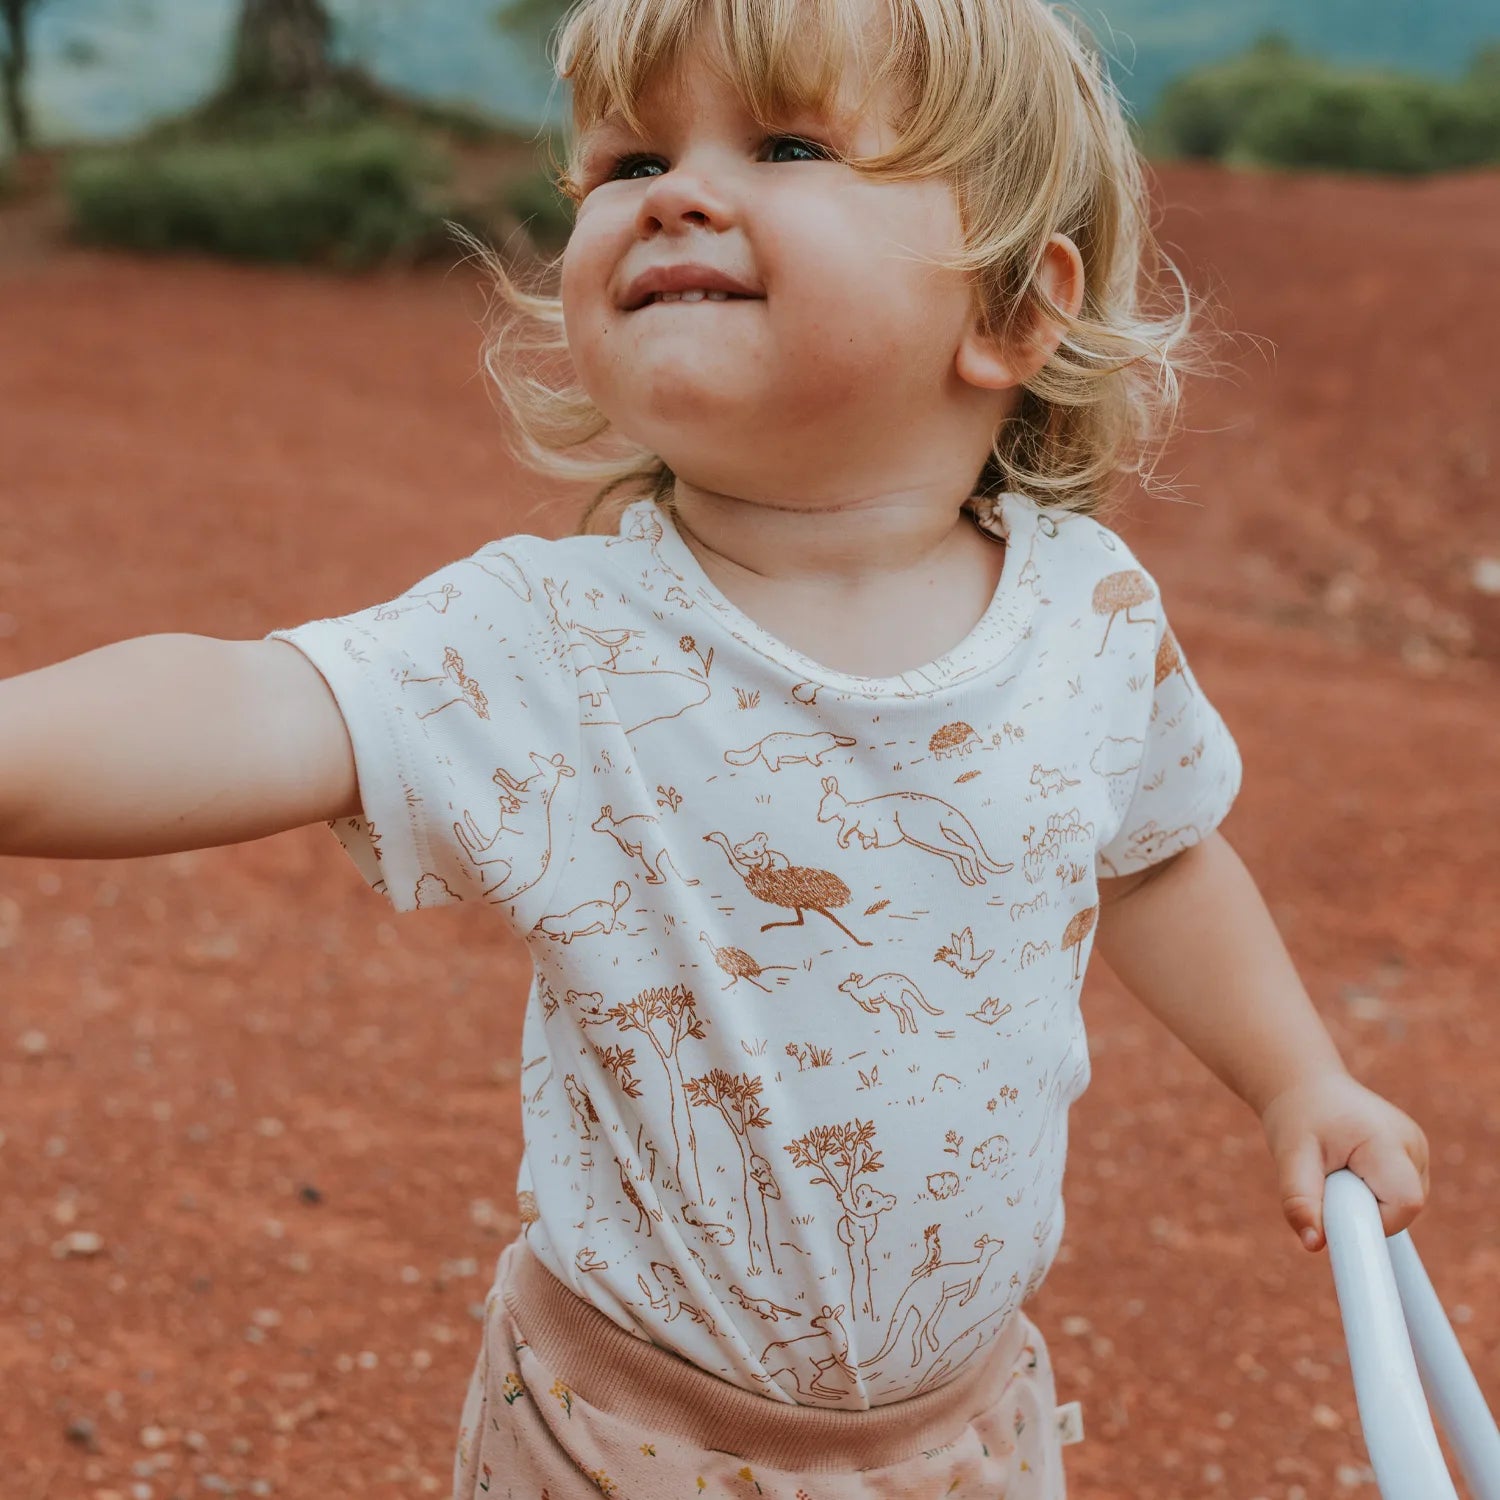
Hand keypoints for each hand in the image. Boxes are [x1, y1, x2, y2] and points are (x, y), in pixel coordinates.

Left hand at [1259, 1070, 1429, 1251]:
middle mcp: (1413, 1145)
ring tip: (1339, 1169)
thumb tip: (1312, 1244)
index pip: (1404, 1204)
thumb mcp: (1289, 1155)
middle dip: (1362, 1210)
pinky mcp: (1415, 1159)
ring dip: (1366, 1201)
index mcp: (1388, 1140)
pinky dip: (1372, 1194)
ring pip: (1400, 1207)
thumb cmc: (1297, 1115)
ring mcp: (1419, 1151)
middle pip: (1402, 1210)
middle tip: (1328, 1180)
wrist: (1307, 1086)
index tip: (1337, 1214)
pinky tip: (1353, 1169)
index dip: (1372, 1221)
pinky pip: (1397, 1197)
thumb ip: (1299, 1200)